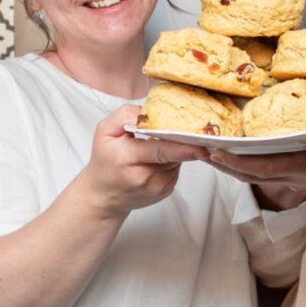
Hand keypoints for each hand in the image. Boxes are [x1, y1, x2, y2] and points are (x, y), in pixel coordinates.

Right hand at [79, 106, 208, 216]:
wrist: (103, 195)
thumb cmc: (105, 159)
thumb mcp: (105, 131)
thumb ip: (127, 115)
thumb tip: (152, 111)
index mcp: (126, 158)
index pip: (160, 150)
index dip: (183, 146)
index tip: (202, 143)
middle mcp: (143, 177)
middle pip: (174, 154)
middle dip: (185, 143)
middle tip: (196, 134)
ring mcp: (156, 187)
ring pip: (177, 160)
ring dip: (174, 151)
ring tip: (155, 148)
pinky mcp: (164, 191)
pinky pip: (176, 169)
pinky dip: (172, 161)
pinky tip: (157, 160)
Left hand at [209, 129, 305, 190]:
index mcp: (305, 168)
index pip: (263, 167)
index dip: (237, 161)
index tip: (215, 150)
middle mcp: (294, 174)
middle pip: (250, 173)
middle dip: (223, 164)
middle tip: (197, 149)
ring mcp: (293, 174)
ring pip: (253, 174)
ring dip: (228, 165)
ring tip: (205, 151)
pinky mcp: (294, 170)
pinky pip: (262, 169)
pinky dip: (242, 162)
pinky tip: (230, 153)